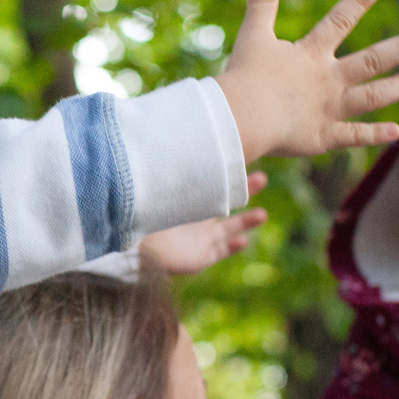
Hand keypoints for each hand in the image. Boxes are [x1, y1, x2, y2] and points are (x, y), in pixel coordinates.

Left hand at [139, 172, 268, 275]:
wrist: (136, 245)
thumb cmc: (146, 214)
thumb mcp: (165, 191)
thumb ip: (177, 172)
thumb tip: (188, 140)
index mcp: (188, 201)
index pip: (214, 186)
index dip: (230, 176)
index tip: (243, 160)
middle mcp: (197, 219)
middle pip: (228, 204)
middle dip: (246, 191)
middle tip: (262, 177)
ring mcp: (200, 239)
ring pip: (230, 229)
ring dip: (246, 221)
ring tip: (262, 214)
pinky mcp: (200, 258)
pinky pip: (221, 252)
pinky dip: (232, 247)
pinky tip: (242, 241)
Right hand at [214, 0, 398, 162]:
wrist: (243, 117)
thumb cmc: (245, 76)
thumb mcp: (253, 35)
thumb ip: (261, 3)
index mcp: (310, 54)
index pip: (338, 21)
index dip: (356, 2)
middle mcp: (327, 79)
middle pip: (371, 59)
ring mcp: (328, 109)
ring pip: (372, 96)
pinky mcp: (322, 137)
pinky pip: (354, 136)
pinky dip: (374, 135)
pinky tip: (397, 131)